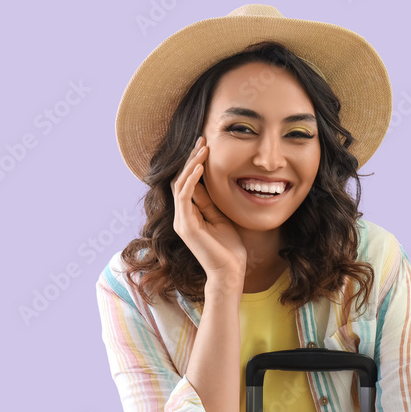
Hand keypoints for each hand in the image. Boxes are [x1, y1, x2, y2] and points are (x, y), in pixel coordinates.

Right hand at [172, 136, 246, 284]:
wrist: (230, 272)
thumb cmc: (229, 248)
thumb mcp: (221, 217)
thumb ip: (211, 201)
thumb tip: (207, 180)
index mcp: (190, 214)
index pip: (188, 182)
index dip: (195, 163)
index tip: (205, 145)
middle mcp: (181, 216)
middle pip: (180, 180)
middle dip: (191, 158)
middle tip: (202, 139)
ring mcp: (181, 221)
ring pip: (180, 185)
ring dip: (191, 165)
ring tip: (202, 149)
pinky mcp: (185, 226)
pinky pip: (184, 197)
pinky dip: (191, 180)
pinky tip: (200, 168)